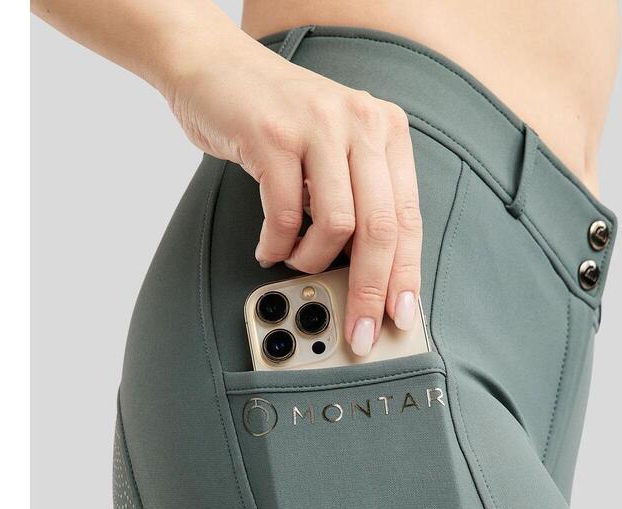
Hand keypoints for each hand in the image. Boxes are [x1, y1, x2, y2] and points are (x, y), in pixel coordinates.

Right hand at [168, 38, 422, 354]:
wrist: (214, 66)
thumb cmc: (275, 121)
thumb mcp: (334, 150)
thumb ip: (358, 198)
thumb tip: (371, 276)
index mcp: (387, 131)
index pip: (408, 219)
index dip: (405, 276)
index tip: (399, 317)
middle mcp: (362, 123)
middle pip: (380, 229)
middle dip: (369, 291)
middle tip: (358, 329)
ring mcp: (319, 126)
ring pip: (337, 225)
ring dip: (312, 260)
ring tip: (294, 260)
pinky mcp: (274, 135)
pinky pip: (285, 214)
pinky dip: (277, 244)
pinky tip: (269, 248)